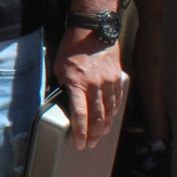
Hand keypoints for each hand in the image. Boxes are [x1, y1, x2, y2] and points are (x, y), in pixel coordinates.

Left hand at [54, 29, 125, 148]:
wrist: (93, 31)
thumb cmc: (71, 48)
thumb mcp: (58, 68)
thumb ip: (62, 85)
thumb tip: (62, 100)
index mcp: (78, 84)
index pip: (80, 114)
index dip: (80, 132)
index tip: (79, 144)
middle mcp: (95, 85)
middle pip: (97, 117)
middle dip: (93, 134)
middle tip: (90, 145)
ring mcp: (109, 82)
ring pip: (109, 110)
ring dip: (104, 126)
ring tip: (100, 136)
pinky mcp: (117, 78)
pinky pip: (117, 99)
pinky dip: (113, 112)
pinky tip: (110, 119)